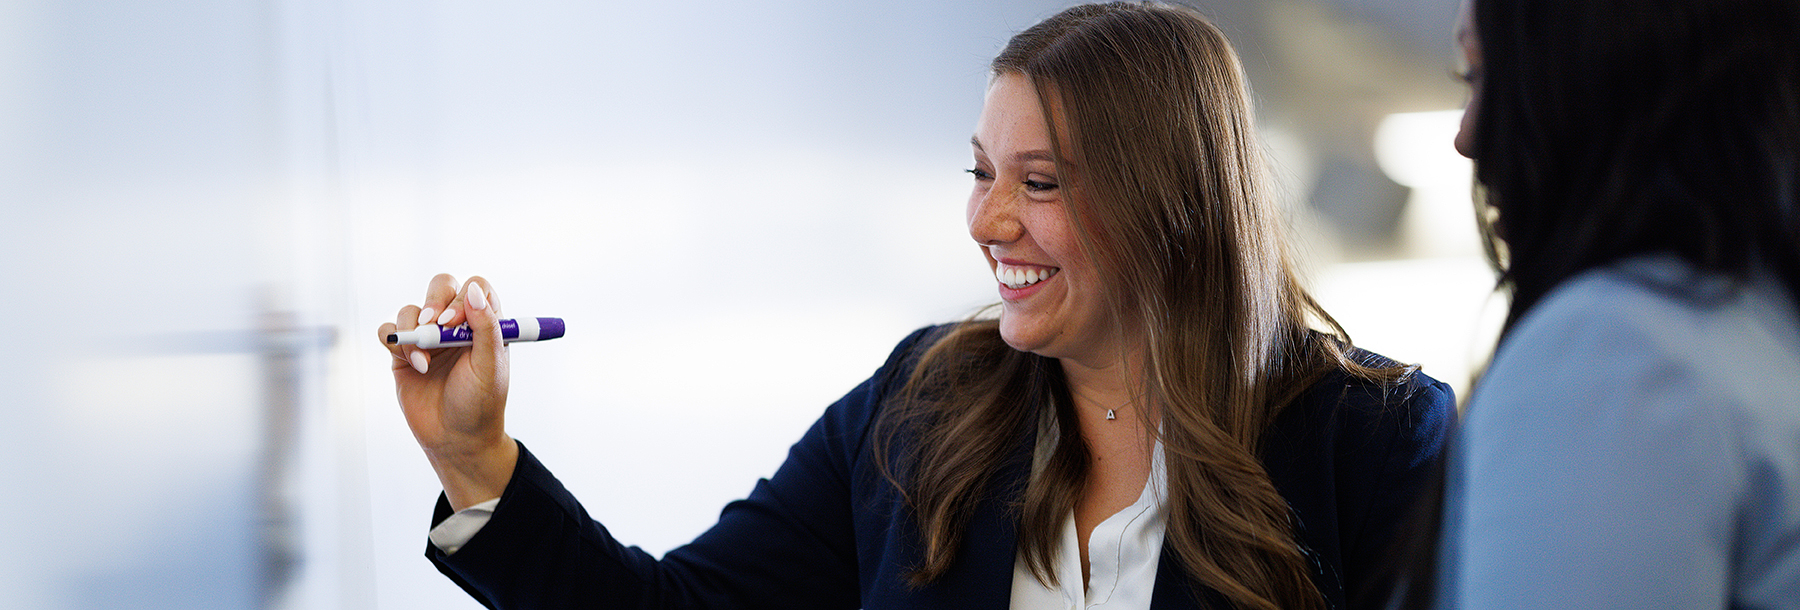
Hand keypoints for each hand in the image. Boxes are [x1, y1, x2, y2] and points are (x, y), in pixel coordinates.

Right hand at [378, 273, 519, 510]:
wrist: (455, 440)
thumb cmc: (480, 404)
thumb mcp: (490, 365)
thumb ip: (486, 326)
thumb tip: (474, 289)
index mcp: (484, 324)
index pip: (474, 288)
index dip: (463, 297)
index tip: (454, 323)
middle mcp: (455, 326)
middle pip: (440, 286)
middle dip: (433, 301)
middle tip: (434, 326)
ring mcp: (428, 338)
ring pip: (411, 309)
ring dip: (414, 331)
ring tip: (424, 362)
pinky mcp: (403, 354)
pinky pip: (389, 331)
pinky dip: (395, 341)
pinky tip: (412, 365)